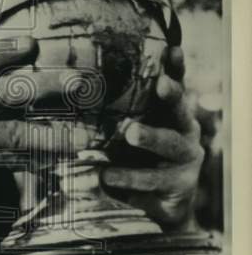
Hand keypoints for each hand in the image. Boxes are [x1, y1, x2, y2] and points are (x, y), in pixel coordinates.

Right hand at [0, 38, 90, 230]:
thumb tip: (12, 92)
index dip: (4, 49)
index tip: (32, 43)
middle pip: (7, 88)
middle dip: (49, 83)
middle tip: (81, 81)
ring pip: (16, 128)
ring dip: (55, 134)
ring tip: (86, 136)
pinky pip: (10, 159)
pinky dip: (38, 161)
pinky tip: (60, 161)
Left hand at [102, 48, 202, 231]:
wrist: (157, 206)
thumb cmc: (135, 156)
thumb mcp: (126, 130)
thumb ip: (114, 111)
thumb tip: (69, 82)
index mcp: (171, 112)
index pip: (176, 84)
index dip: (176, 66)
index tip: (172, 48)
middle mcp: (185, 129)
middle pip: (180, 108)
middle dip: (172, 94)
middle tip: (160, 84)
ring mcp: (186, 157)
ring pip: (170, 143)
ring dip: (151, 137)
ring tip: (130, 133)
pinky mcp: (180, 184)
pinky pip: (153, 179)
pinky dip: (129, 177)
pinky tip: (107, 175)